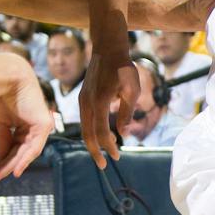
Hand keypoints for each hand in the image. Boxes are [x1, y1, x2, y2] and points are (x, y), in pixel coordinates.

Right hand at [0, 69, 50, 184]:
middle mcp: (35, 127)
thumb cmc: (3, 94)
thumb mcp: (2, 123)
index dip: (3, 161)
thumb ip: (4, 141)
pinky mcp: (44, 125)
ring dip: (9, 166)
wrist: (5, 77)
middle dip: (3, 167)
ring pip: (25, 153)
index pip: (14, 148)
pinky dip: (24, 160)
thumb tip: (0, 159)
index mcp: (26, 125)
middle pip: (18, 153)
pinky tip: (15, 171)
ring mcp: (41, 126)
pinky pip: (33, 148)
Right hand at [79, 44, 137, 168]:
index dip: (109, 147)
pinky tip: (102, 135)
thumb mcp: (131, 90)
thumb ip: (126, 112)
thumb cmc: (123, 68)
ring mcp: (83, 100)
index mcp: (99, 102)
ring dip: (93, 142)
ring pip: (84, 128)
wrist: (107, 49)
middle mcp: (87, 103)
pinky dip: (91, 131)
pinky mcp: (83, 97)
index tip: (117, 157)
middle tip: (103, 165)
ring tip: (104, 152)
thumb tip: (123, 134)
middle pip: (87, 135)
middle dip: (95, 151)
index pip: (102, 132)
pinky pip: (85, 120)